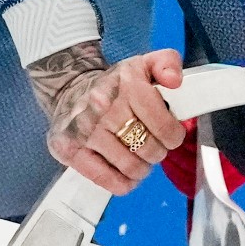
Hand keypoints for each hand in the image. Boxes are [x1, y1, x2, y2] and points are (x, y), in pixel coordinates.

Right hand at [26, 43, 187, 194]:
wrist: (69, 88)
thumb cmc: (112, 84)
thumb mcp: (142, 64)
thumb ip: (167, 64)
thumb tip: (175, 81)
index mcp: (126, 86)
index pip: (164, 126)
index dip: (174, 136)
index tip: (170, 135)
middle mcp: (103, 109)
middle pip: (149, 149)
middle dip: (158, 151)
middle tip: (152, 144)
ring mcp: (84, 132)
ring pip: (131, 167)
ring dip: (142, 167)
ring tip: (137, 156)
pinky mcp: (69, 150)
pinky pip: (107, 180)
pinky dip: (123, 181)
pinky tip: (124, 170)